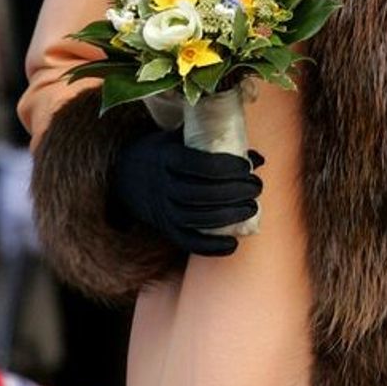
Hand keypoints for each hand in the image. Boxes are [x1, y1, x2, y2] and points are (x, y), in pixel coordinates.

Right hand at [111, 129, 263, 255]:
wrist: (128, 176)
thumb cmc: (166, 153)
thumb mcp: (182, 139)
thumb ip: (217, 144)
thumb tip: (259, 159)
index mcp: (166, 158)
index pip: (200, 165)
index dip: (227, 167)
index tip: (247, 167)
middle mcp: (162, 185)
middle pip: (202, 193)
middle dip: (235, 192)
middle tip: (256, 187)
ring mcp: (162, 210)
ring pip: (197, 218)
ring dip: (230, 216)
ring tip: (252, 207)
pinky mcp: (165, 229)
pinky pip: (188, 242)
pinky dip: (211, 247)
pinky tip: (233, 243)